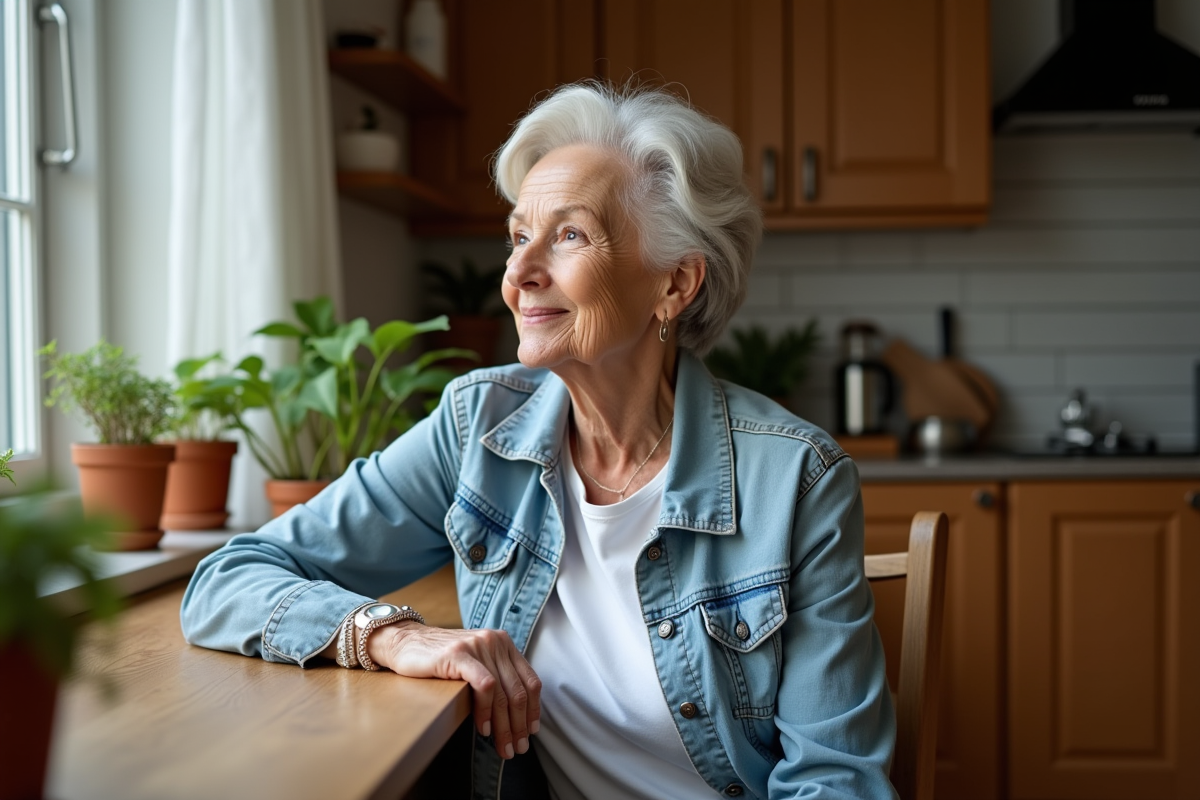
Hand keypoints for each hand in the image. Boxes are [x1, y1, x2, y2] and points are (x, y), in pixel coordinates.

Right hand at [367, 622, 541, 759]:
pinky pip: (484, 685)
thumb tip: (515, 715)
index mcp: (503, 643)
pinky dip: (487, 710)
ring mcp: (478, 646)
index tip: (531, 732)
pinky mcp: (460, 654)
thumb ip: (494, 676)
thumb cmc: (439, 658)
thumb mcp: (475, 662)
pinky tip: (484, 728)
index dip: (533, 709)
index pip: (530, 680)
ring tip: (503, 746)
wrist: (405, 642)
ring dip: (505, 726)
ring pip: (503, 693)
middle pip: (518, 691)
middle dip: (520, 725)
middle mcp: (495, 642)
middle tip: (517, 748)